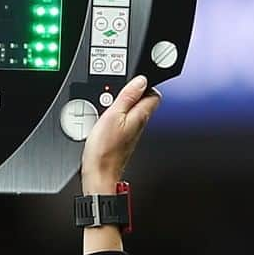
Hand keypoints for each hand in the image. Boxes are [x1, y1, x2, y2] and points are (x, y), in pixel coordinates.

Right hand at [80, 74, 160, 191]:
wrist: (99, 174)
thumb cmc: (104, 149)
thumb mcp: (112, 115)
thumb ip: (127, 97)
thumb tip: (140, 80)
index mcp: (141, 116)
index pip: (154, 94)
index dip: (144, 84)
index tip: (131, 82)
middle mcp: (140, 124)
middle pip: (144, 102)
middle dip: (132, 93)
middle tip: (117, 92)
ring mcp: (132, 133)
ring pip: (133, 111)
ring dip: (123, 105)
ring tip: (108, 105)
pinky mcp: (123, 139)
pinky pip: (125, 121)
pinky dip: (117, 116)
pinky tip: (105, 118)